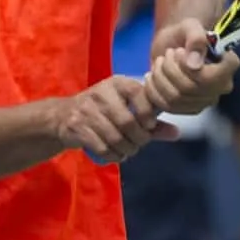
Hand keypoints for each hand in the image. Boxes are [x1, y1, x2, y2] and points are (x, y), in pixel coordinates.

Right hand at [56, 76, 179, 162]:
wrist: (63, 115)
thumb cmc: (103, 110)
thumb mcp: (126, 108)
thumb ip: (151, 121)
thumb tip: (176, 133)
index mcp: (118, 83)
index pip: (140, 94)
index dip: (148, 115)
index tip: (149, 126)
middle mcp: (101, 93)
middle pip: (128, 122)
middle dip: (138, 138)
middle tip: (139, 143)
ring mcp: (87, 110)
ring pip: (115, 137)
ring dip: (127, 150)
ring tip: (129, 150)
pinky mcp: (77, 127)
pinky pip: (102, 148)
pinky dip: (113, 156)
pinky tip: (116, 154)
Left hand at [146, 18, 239, 114]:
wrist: (172, 45)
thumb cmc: (185, 34)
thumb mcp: (190, 26)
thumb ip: (196, 38)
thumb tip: (194, 64)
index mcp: (227, 67)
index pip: (216, 76)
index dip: (193, 64)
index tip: (183, 50)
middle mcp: (219, 88)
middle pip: (189, 87)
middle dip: (171, 67)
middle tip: (169, 53)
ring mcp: (203, 102)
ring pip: (175, 98)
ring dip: (160, 76)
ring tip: (161, 61)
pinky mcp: (185, 110)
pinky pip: (165, 106)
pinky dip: (153, 89)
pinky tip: (152, 75)